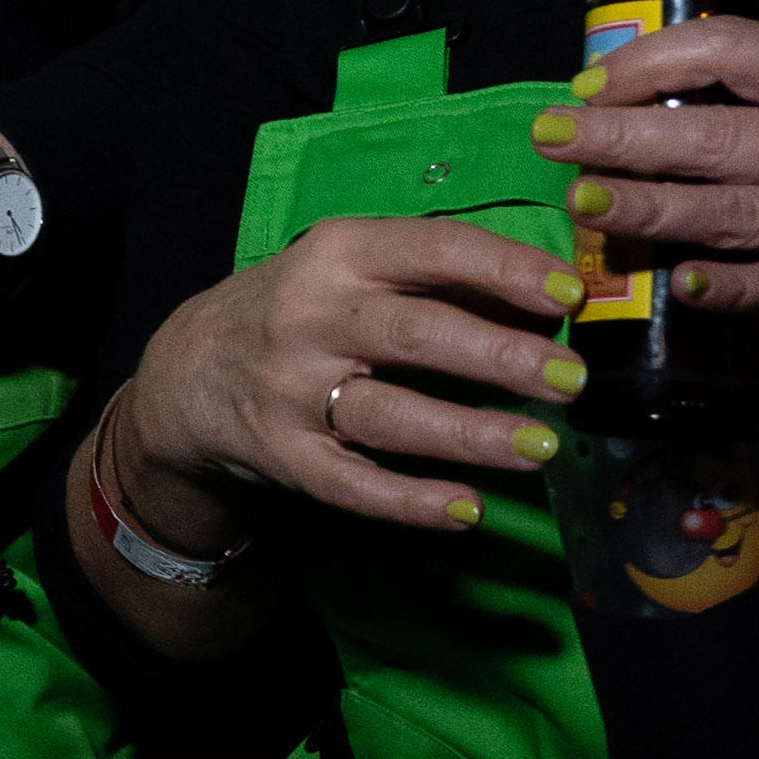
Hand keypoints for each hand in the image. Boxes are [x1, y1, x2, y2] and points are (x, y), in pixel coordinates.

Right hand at [115, 215, 587, 549]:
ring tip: (541, 449)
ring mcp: (292, 391)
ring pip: (389, 415)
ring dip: (470, 434)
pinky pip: (352, 486)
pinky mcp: (283, 456)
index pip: (433, 249)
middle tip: (570, 381)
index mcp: (339, 253)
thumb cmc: (301, 309)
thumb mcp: (349, 267)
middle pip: (417, 335)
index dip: (505, 270)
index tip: (568, 296)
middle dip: (500, 357)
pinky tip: (468, 509)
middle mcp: (311, 317)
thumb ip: (436, 277)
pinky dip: (410, 501)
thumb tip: (547, 301)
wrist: (187, 370)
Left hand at [533, 16, 758, 349]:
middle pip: (712, 135)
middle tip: (551, 136)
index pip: (731, 50)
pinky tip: (672, 282)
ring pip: (727, 211)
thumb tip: (639, 99)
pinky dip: (719, 287)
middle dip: (618, 135)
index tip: (592, 83)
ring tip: (581, 202)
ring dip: (643, 208)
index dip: (651, 63)